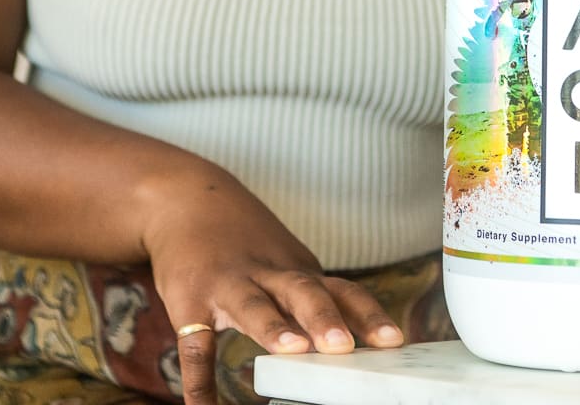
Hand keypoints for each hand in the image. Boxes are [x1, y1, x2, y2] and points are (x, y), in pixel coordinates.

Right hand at [142, 164, 403, 404]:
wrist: (185, 198)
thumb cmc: (244, 242)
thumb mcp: (282, 262)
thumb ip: (309, 298)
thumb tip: (350, 344)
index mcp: (297, 270)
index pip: (341, 290)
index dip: (368, 314)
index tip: (394, 340)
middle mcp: (267, 274)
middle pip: (303, 290)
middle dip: (325, 317)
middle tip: (345, 346)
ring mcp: (227, 285)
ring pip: (254, 304)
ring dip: (273, 327)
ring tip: (294, 351)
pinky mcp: (190, 301)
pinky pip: (196, 346)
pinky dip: (198, 381)